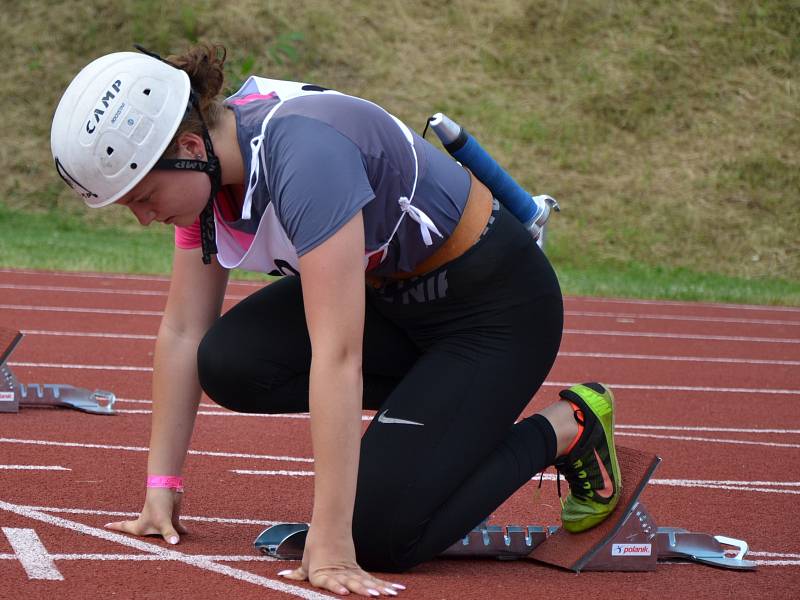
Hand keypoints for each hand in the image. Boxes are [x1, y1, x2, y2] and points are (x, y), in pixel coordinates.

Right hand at [104, 487, 187, 543]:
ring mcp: (161, 522)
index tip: (104, 526)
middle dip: (144, 546)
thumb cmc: (159, 504)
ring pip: (162, 534)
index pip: (125, 528)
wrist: (169, 488)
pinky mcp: (172, 518)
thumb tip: (175, 543)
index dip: (115, 528)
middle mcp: (150, 526)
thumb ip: (169, 533)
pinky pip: (177, 529)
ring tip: (169, 551)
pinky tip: (186, 535)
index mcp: (141, 528)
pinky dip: (180, 532)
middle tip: (140, 554)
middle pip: (145, 538)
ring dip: (166, 540)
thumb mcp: (163, 521)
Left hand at [278, 526, 404, 596]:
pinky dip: (383, 584)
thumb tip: (283, 576)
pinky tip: (395, 590)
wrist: (329, 526)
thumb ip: (298, 573)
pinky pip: (371, 579)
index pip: (331, 581)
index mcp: (322, 573)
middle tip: (374, 596)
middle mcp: (338, 573)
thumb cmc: (315, 545)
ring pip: (365, 580)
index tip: (345, 591)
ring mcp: (350, 571)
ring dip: (378, 588)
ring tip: (389, 594)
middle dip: (363, 590)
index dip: (337, 587)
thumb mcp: (306, 560)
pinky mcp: (357, 570)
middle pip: (353, 582)